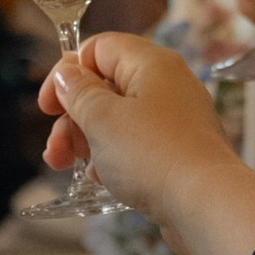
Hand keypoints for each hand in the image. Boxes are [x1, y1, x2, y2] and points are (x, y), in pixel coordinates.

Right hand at [40, 32, 254, 254]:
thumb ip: (79, 92)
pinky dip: (113, 158)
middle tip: (55, 149)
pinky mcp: (179, 152)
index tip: (48, 106)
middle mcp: (167, 86)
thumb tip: (68, 73)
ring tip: (66, 166)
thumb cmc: (154, 156)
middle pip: (106, 87)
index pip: (100, 48)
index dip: (68, 72)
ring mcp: (176, 121)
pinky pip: (137, 146)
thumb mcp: (102, 119)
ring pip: (119, 120)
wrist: (206, 206)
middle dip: (72, 117)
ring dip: (86, 140)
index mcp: (152, 64)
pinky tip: (101, 179)